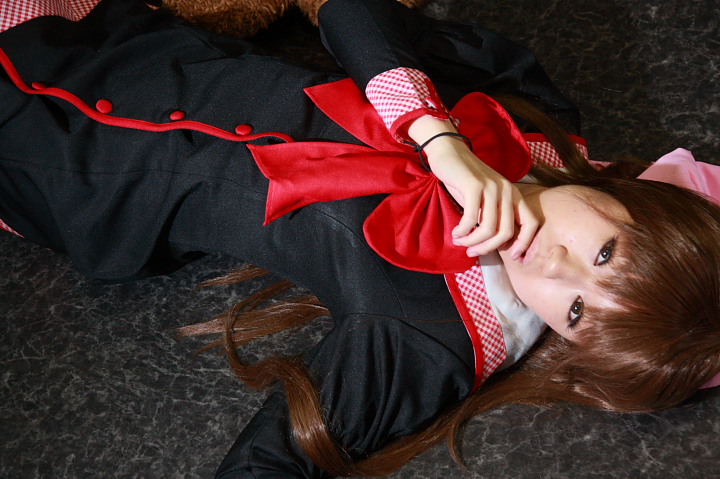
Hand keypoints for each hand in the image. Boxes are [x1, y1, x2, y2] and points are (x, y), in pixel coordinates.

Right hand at [408, 116, 537, 257]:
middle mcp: (507, 190)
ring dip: (472, 241)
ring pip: (488, 229)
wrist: (449, 151)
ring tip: (460, 241)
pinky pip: (470, 219)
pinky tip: (455, 232)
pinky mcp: (474, 186)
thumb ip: (493, 216)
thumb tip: (493, 244)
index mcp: (514, 194)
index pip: (531, 223)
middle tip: (471, 252)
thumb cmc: (465, 180)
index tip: (512, 256)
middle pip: (506, 232)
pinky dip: (462, 231)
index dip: (524, 243)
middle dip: (487, 248)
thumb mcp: (485, 198)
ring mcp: (491, 187)